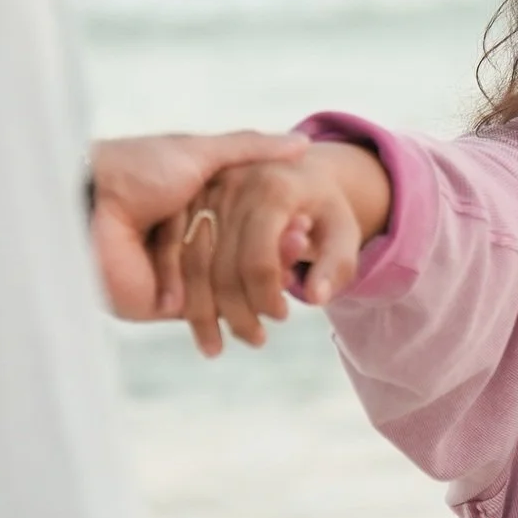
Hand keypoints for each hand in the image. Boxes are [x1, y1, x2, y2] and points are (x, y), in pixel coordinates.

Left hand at [90, 134, 308, 320]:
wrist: (89, 205)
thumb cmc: (137, 169)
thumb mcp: (200, 152)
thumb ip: (249, 149)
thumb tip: (301, 142)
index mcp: (193, 204)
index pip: (247, 223)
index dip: (276, 228)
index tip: (305, 227)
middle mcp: (184, 239)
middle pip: (240, 259)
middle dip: (272, 262)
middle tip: (301, 254)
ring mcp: (174, 274)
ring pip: (227, 290)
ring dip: (256, 291)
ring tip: (284, 286)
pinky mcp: (160, 305)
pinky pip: (203, 313)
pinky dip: (229, 312)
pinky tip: (258, 311)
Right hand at [170, 143, 390, 358]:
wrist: (297, 169)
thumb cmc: (324, 209)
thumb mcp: (345, 231)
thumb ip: (337, 264)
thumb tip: (315, 298)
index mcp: (273, 189)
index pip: (258, 259)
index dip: (266, 298)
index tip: (282, 317)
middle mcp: (232, 186)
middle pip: (221, 265)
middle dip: (234, 313)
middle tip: (256, 340)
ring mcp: (204, 192)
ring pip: (191, 263)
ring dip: (200, 312)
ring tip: (215, 347)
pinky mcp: (185, 200)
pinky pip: (173, 254)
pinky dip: (177, 290)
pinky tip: (187, 320)